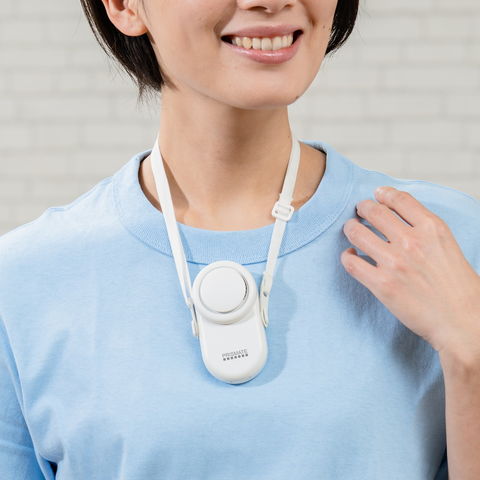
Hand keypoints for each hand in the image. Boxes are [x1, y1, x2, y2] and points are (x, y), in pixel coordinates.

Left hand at [340, 186, 479, 357]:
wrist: (462, 324)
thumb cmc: (459, 289)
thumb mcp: (449, 247)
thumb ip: (427, 231)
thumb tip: (402, 220)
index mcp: (432, 229)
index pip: (400, 199)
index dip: (384, 193)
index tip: (376, 194)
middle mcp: (411, 241)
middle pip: (374, 211)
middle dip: (362, 208)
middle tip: (359, 211)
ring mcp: (394, 262)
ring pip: (357, 232)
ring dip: (351, 228)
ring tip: (351, 230)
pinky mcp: (381, 284)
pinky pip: (350, 262)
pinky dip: (347, 256)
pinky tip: (351, 256)